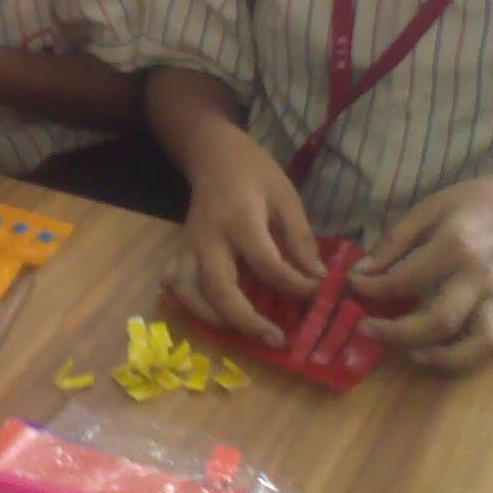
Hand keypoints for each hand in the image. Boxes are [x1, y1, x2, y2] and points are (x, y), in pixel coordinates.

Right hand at [163, 124, 326, 346]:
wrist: (211, 151)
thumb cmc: (253, 170)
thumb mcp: (286, 195)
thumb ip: (300, 238)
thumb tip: (317, 278)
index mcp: (240, 219)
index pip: (267, 265)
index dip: (295, 285)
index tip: (317, 292)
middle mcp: (209, 237)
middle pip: (221, 290)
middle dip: (249, 322)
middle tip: (276, 340)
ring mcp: (189, 245)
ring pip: (189, 293)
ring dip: (214, 319)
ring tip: (243, 333)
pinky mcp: (180, 249)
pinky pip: (175, 283)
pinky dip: (189, 304)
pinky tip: (212, 314)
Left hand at [349, 173, 492, 372]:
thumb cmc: (470, 203)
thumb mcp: (426, 210)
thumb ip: (393, 242)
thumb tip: (361, 273)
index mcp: (455, 246)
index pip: (406, 280)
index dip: (373, 289)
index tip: (353, 286)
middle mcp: (478, 279)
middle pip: (440, 321)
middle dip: (397, 334)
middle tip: (365, 330)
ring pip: (478, 345)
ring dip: (441, 358)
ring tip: (408, 352)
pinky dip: (473, 356)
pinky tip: (444, 350)